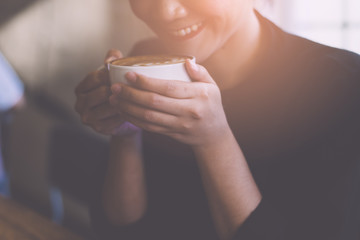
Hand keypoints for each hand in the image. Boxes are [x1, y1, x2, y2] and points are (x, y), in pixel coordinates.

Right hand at [74, 49, 139, 135]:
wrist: (121, 118)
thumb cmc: (116, 92)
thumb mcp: (113, 75)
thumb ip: (112, 60)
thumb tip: (112, 56)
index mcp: (81, 89)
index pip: (94, 78)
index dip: (110, 74)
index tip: (124, 73)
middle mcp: (80, 104)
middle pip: (101, 93)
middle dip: (118, 89)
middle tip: (133, 86)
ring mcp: (88, 117)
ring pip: (108, 106)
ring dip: (123, 102)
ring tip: (136, 97)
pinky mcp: (98, 128)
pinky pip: (114, 119)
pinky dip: (124, 113)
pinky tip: (133, 109)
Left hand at [109, 60, 229, 146]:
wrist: (214, 135)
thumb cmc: (212, 105)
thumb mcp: (213, 87)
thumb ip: (201, 72)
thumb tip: (186, 61)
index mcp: (199, 96)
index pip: (168, 88)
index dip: (147, 82)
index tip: (129, 75)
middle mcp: (188, 111)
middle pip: (155, 102)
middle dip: (131, 94)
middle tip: (115, 86)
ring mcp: (179, 124)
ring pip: (149, 117)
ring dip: (128, 108)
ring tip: (114, 99)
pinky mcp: (172, 133)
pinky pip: (150, 127)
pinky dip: (134, 119)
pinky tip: (124, 111)